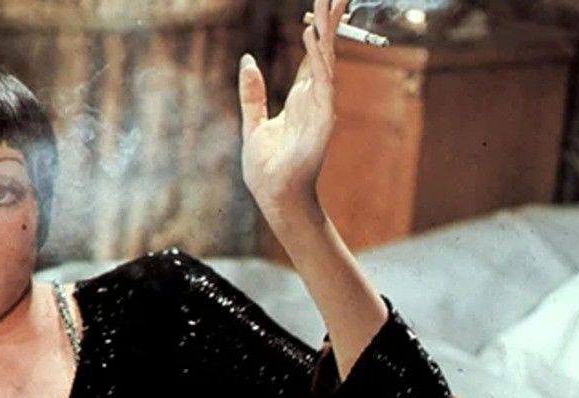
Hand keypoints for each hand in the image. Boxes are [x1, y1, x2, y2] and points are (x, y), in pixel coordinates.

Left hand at [238, 0, 349, 222]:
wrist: (274, 197)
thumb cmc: (268, 168)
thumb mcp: (253, 123)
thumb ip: (252, 93)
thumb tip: (247, 60)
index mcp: (300, 97)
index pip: (313, 53)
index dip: (318, 27)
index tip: (322, 2)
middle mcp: (314, 97)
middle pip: (324, 49)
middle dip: (331, 19)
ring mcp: (320, 107)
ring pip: (325, 59)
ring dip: (327, 29)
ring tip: (329, 0)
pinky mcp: (321, 119)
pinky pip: (321, 82)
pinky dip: (318, 58)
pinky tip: (313, 36)